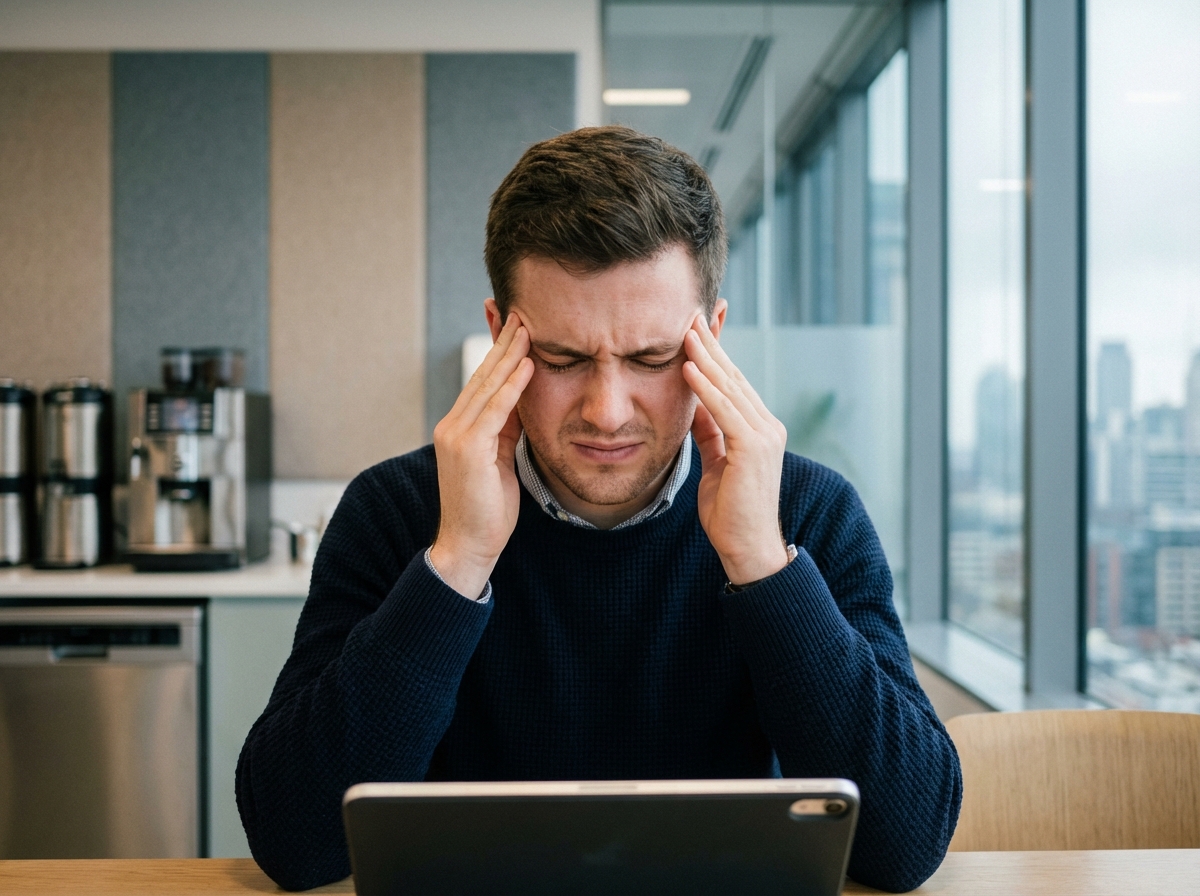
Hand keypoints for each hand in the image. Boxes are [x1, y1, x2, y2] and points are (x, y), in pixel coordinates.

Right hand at [430, 313, 533, 597]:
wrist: (468, 546)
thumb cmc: (487, 510)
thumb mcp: (501, 460)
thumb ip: (507, 429)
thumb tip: (523, 400)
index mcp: (460, 427)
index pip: (483, 380)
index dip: (499, 351)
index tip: (515, 324)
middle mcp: (453, 425)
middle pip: (482, 374)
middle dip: (503, 341)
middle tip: (521, 309)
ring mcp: (456, 435)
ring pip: (488, 385)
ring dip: (510, 353)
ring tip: (528, 325)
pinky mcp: (467, 448)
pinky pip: (495, 409)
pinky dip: (512, 385)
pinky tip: (528, 363)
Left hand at [682, 313, 789, 585]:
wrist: (749, 549)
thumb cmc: (731, 514)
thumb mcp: (716, 464)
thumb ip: (710, 433)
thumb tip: (693, 404)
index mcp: (759, 428)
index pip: (733, 382)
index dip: (715, 354)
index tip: (696, 327)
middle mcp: (767, 425)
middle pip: (733, 376)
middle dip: (711, 344)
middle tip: (690, 312)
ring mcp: (764, 434)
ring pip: (729, 387)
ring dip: (705, 356)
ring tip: (685, 329)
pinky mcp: (754, 447)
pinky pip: (724, 409)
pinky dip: (705, 387)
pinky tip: (687, 366)